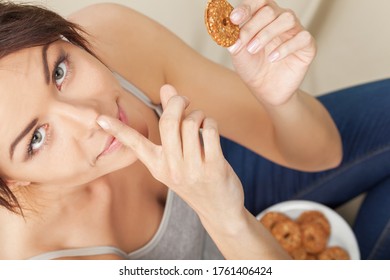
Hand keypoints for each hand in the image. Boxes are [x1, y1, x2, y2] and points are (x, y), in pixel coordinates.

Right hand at [97, 85, 244, 226]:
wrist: (218, 211)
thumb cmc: (196, 180)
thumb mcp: (178, 157)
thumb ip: (171, 121)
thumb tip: (166, 86)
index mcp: (157, 166)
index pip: (134, 144)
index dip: (118, 130)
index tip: (99, 118)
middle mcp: (171, 169)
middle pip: (168, 122)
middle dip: (177, 102)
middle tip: (184, 100)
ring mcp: (192, 170)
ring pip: (190, 123)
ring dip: (198, 114)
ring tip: (201, 120)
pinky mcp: (213, 168)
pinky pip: (209, 131)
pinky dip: (211, 122)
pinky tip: (210, 128)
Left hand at [228, 0, 315, 104]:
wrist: (266, 90)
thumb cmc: (253, 68)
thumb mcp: (239, 54)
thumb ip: (234, 40)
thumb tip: (228, 29)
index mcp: (263, 17)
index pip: (257, 2)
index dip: (246, 7)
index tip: (234, 18)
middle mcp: (280, 19)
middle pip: (270, 10)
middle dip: (253, 26)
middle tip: (244, 42)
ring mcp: (295, 31)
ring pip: (287, 19)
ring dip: (267, 34)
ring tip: (254, 50)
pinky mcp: (307, 45)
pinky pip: (302, 38)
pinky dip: (285, 48)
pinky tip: (273, 58)